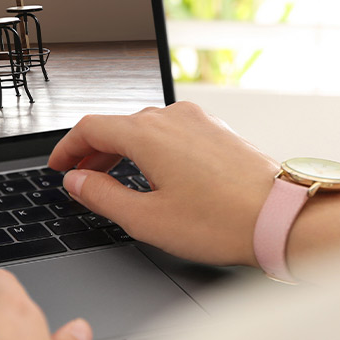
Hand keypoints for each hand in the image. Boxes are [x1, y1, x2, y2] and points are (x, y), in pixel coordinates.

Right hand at [49, 102, 339, 274]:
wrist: (281, 216)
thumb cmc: (221, 221)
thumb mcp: (146, 219)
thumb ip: (102, 196)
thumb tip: (77, 181)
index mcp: (147, 134)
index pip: (90, 127)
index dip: (66, 148)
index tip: (58, 167)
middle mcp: (172, 117)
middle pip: (117, 125)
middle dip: (92, 150)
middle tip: (79, 177)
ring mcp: (198, 121)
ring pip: (145, 127)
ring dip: (121, 149)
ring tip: (113, 177)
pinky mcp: (217, 131)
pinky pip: (171, 131)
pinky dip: (150, 147)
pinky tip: (154, 173)